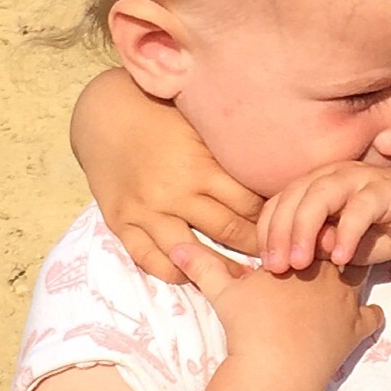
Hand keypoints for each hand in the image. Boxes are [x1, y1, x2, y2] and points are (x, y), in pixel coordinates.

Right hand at [71, 69, 262, 282]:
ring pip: (191, 253)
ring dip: (220, 268)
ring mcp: (147, 210)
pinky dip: (173, 271)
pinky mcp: (122, 221)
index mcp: (201, 165)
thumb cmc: (162, 113)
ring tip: (243, 278)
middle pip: (228, 231)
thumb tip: (275, 164)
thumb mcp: (200, 124)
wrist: (105, 112)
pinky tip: (192, 275)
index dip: (272, 217)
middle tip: (276, 256)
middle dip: (257, 246)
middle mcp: (175, 192)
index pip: (249, 203)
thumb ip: (229, 150)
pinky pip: (149, 258)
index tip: (285, 225)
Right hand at [171, 239, 380, 385]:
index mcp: (300, 255)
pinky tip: (365, 317)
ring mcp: (346, 303)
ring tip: (344, 281)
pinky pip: (372, 318)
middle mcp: (328, 273)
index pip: (315, 229)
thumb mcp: (222, 291)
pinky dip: (369, 316)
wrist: (276, 367)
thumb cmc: (250, 324)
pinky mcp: (355, 331)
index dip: (312, 231)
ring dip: (354, 278)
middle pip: (340, 249)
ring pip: (360, 278)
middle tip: (326, 255)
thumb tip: (175, 247)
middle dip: (335, 250)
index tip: (306, 235)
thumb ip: (202, 265)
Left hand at [257, 162, 390, 272]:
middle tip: (277, 267)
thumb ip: (316, 248)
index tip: (265, 265)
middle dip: (281, 232)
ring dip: (306, 228)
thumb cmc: (377, 235)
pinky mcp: (386, 188)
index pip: (280, 202)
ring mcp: (360, 178)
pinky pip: (360, 207)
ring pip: (321, 194)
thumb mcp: (338, 248)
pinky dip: (346, 232)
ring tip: (301, 263)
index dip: (267, 231)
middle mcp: (333, 175)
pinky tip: (340, 258)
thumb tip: (294, 257)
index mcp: (316, 185)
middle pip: (295, 196)